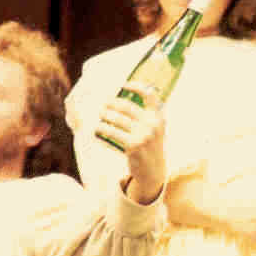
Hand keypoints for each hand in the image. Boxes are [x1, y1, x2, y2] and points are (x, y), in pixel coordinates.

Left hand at [95, 81, 165, 203]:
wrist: (154, 170)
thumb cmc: (150, 145)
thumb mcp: (154, 128)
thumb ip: (145, 114)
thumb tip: (122, 99)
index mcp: (158, 116)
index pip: (149, 94)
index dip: (136, 86)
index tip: (123, 84)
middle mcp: (152, 123)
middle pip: (126, 106)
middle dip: (111, 103)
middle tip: (103, 104)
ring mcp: (143, 134)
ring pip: (117, 119)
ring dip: (104, 115)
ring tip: (99, 115)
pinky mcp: (133, 145)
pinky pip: (113, 133)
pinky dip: (103, 130)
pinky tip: (96, 129)